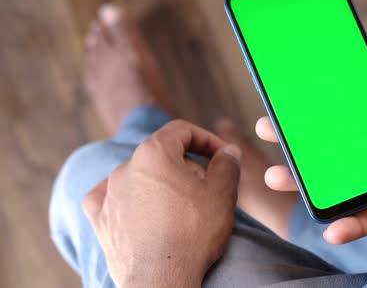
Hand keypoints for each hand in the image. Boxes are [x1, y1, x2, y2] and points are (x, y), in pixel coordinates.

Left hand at [83, 120, 241, 287]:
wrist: (161, 280)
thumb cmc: (193, 233)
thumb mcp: (222, 193)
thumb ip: (227, 164)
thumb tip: (228, 152)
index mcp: (153, 152)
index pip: (182, 131)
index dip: (206, 140)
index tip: (222, 156)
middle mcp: (125, 167)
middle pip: (162, 154)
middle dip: (187, 165)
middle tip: (207, 187)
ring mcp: (108, 194)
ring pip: (140, 177)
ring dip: (162, 184)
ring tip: (182, 205)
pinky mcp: (100, 220)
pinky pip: (111, 198)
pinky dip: (128, 199)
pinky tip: (140, 208)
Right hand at [257, 44, 366, 249]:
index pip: (351, 103)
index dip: (321, 98)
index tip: (292, 93)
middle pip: (335, 140)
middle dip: (300, 137)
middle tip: (269, 130)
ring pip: (339, 179)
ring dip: (307, 180)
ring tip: (277, 177)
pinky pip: (364, 217)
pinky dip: (346, 224)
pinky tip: (331, 226)